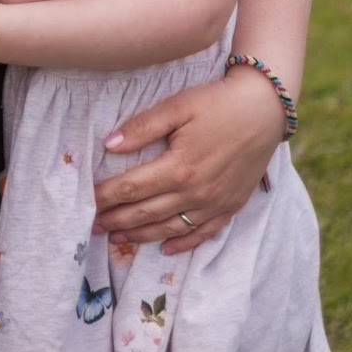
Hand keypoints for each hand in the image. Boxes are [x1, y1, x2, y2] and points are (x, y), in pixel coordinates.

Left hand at [91, 70, 284, 253]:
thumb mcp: (177, 106)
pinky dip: (183, 243)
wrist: (266, 109)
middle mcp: (196, 192)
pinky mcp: (231, 206)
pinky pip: (204, 233)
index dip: (106, 196)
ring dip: (141, 235)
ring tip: (117, 237)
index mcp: (179, 167)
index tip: (86, 201)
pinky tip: (166, 248)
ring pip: (171, 228)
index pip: (132, 188)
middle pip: (147, 212)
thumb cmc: (217, 103)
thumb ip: (142, 127)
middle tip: (92, 226)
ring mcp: (215, 203)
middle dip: (116, 220)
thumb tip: (108, 144)